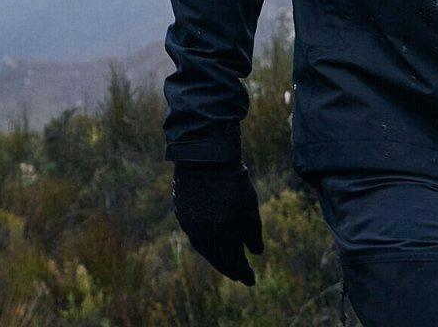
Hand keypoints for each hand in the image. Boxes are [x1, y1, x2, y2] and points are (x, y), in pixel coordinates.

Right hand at [173, 161, 263, 285]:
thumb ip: (253, 233)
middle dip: (230, 269)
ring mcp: (191, 224)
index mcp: (224, 230)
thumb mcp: (250, 205)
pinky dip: (205, 247)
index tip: (251, 281)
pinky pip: (195, 238)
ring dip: (216, 259)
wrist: (204, 156)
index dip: (244, 273)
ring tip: (226, 264)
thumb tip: (255, 253)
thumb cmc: (233, 179)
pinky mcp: (182, 215)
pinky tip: (211, 247)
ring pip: (205, 250)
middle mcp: (205, 231)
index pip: (235, 261)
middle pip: (218, 259)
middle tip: (239, 276)